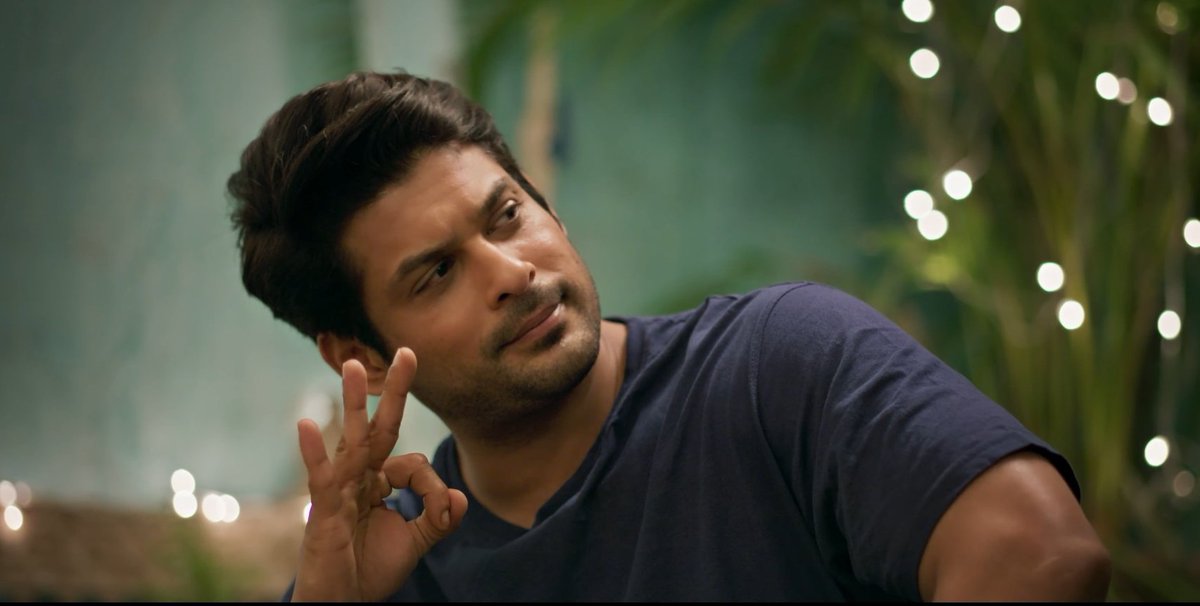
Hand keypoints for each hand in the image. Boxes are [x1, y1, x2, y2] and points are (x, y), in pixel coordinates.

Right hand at [291, 347, 467, 600]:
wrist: (342, 604)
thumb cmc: (369, 569)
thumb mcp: (415, 542)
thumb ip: (437, 518)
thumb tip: (461, 497)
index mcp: (377, 483)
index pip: (412, 465)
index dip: (434, 488)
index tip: (443, 513)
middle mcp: (357, 479)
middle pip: (376, 428)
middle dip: (392, 392)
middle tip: (407, 353)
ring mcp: (338, 493)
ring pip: (350, 442)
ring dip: (352, 404)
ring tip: (352, 366)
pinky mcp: (323, 514)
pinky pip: (321, 479)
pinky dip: (314, 453)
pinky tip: (307, 425)